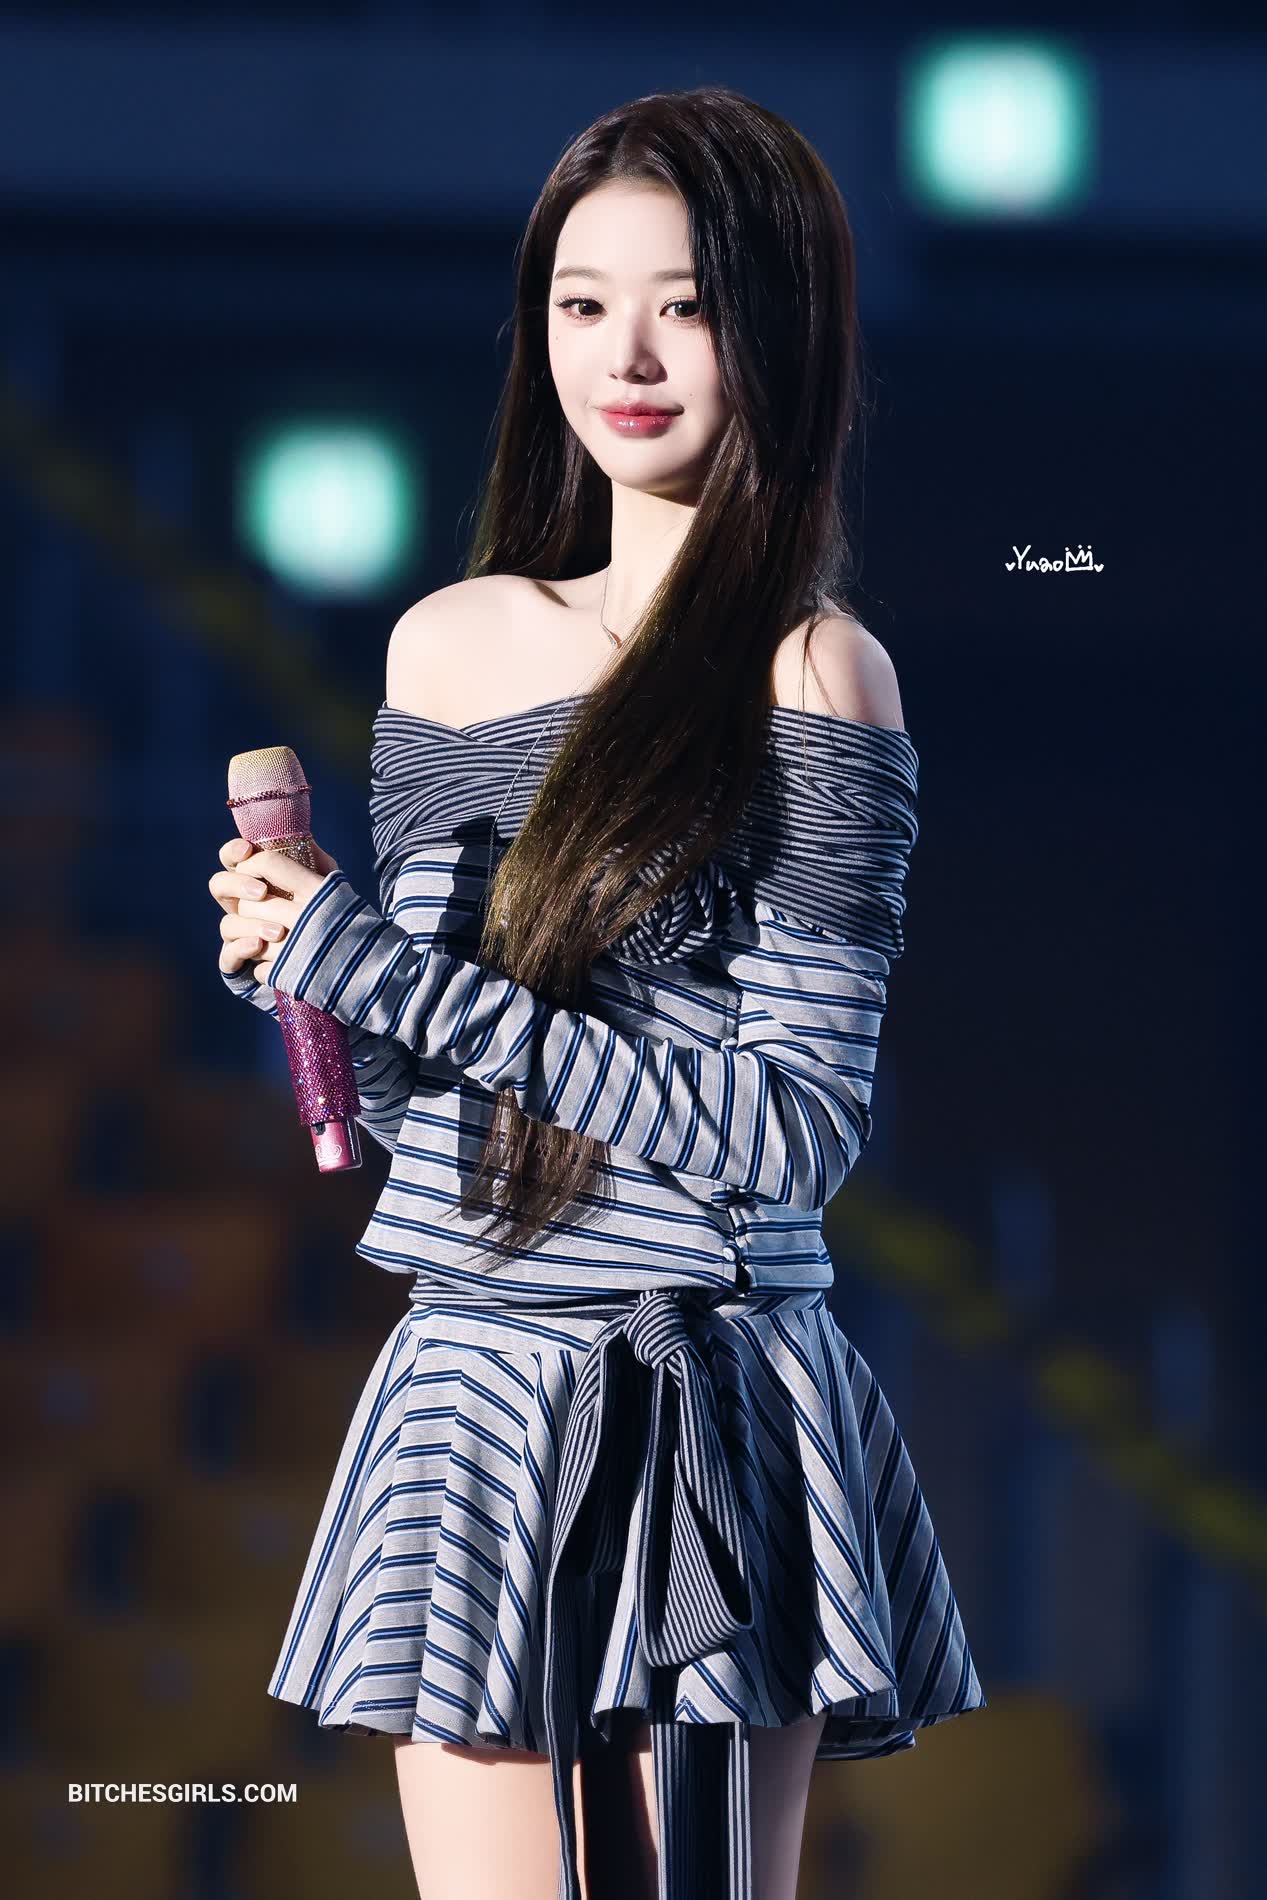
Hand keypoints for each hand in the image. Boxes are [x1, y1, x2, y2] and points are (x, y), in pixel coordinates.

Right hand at [210, 836, 340, 986]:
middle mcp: (240, 904)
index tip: (248, 850)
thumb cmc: (321, 913)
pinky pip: (228, 956)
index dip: (234, 851)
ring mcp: (237, 933)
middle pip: (219, 885)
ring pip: (227, 923)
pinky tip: (260, 945)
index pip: (232, 859)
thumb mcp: (322, 885)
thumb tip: (307, 840)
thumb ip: (314, 862)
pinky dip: (242, 949)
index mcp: (255, 880)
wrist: (325, 959)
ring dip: (250, 924)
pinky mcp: (238, 960)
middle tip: (261, 891)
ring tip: (279, 931)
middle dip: (238, 884)